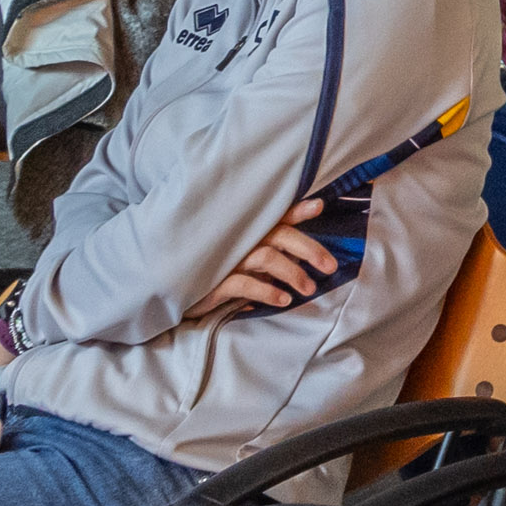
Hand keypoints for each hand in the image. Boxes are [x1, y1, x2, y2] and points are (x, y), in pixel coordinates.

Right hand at [209, 199, 344, 314]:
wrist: (176, 290)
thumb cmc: (215, 272)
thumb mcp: (244, 257)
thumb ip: (270, 252)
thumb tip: (304, 259)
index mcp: (247, 230)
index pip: (276, 215)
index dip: (297, 210)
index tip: (319, 205)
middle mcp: (238, 239)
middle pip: (279, 235)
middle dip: (308, 249)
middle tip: (330, 267)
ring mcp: (226, 258)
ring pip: (266, 257)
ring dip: (292, 273)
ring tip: (309, 288)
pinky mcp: (213, 281)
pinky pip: (244, 283)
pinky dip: (267, 291)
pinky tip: (283, 300)